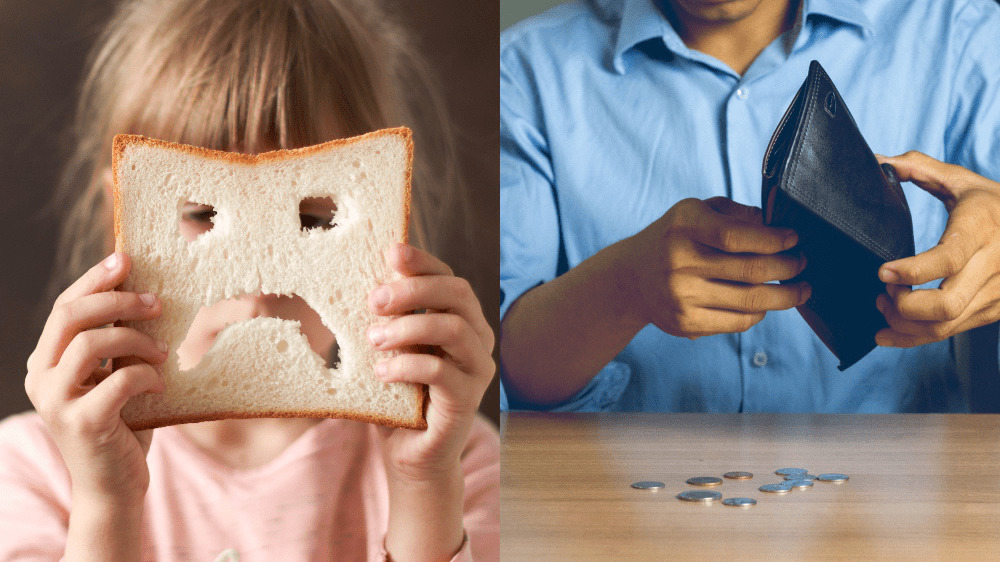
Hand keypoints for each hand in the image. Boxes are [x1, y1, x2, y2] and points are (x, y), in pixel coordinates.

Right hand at [24, 252, 166, 504]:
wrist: (115, 487)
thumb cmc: (122, 426)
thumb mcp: (115, 377)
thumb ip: (117, 343)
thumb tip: (144, 293)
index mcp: (45, 362)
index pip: (64, 307)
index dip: (94, 279)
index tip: (127, 259)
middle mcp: (40, 378)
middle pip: (70, 316)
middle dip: (117, 300)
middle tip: (157, 302)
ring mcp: (56, 402)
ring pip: (91, 342)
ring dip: (136, 339)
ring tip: (164, 352)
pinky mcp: (82, 423)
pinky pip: (119, 379)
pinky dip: (147, 375)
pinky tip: (162, 384)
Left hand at [367, 243, 493, 479]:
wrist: (409, 454)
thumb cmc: (396, 396)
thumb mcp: (386, 349)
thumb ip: (384, 319)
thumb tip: (361, 282)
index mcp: (459, 318)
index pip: (448, 277)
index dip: (422, 261)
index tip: (391, 251)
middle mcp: (477, 338)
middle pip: (458, 293)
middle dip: (414, 290)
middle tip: (374, 301)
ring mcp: (477, 368)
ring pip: (454, 328)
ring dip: (409, 328)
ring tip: (373, 340)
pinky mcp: (468, 399)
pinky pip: (442, 372)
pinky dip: (408, 366)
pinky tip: (382, 373)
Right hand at [623, 196, 809, 337]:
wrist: (630, 277)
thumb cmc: (675, 238)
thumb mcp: (696, 212)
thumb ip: (735, 214)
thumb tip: (777, 224)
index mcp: (684, 226)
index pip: (737, 236)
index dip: (774, 240)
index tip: (795, 239)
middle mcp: (679, 261)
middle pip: (752, 270)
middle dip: (789, 267)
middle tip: (803, 264)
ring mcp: (681, 295)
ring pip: (751, 301)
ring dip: (786, 296)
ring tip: (801, 289)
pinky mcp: (685, 322)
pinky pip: (738, 321)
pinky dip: (760, 313)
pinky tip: (767, 304)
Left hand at [875, 151, 999, 346]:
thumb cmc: (995, 204)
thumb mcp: (962, 181)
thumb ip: (919, 168)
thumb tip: (879, 162)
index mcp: (983, 228)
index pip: (948, 258)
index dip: (913, 271)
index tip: (882, 271)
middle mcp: (994, 264)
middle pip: (946, 304)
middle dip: (903, 306)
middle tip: (882, 291)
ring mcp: (996, 293)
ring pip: (946, 326)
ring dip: (905, 324)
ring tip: (882, 305)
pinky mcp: (994, 311)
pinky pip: (952, 333)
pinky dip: (916, 337)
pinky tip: (889, 331)